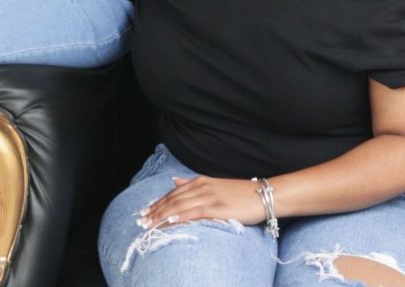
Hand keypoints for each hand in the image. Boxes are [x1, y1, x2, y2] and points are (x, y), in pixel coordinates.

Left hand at [139, 176, 264, 227]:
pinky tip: (171, 221)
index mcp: (200, 181)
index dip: (158, 202)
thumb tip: (175, 182)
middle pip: (174, 199)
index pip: (173, 193)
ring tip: (150, 222)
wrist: (262, 195)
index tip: (145, 211)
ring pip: (181, 206)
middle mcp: (202, 187)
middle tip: (142, 219)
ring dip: (163, 215)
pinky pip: (196, 212)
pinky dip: (182, 216)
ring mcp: (210, 197)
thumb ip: (193, 184)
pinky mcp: (218, 208)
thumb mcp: (214, 184)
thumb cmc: (239, 193)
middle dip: (156, 210)